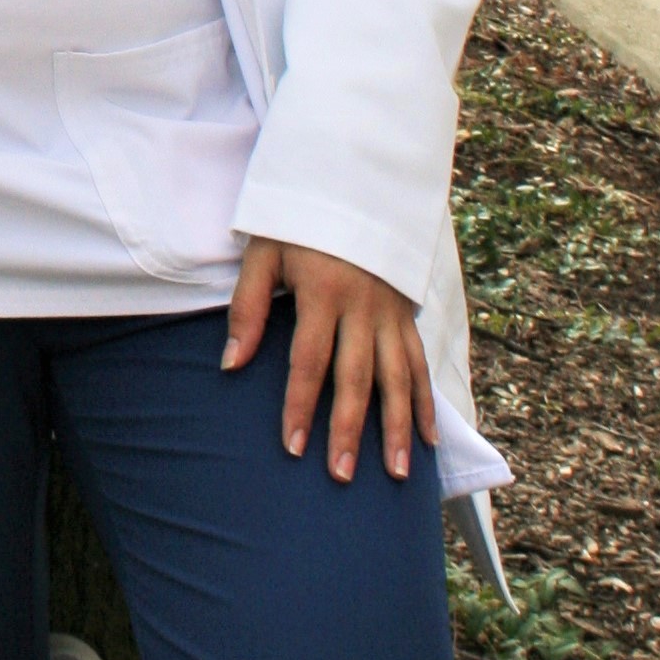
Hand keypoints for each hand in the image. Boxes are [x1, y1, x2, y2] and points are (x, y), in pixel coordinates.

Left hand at [223, 240, 435, 484]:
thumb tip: (231, 364)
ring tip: (396, 473)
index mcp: (323, 292)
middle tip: (340, 475)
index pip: (310, 361)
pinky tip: (428, 439)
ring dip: (397, 428)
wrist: (353, 185)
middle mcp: (362, 307)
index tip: (292, 446)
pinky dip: (425, 402)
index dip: (299, 405)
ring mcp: (390, 313)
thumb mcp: (264, 253)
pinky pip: (420, 363)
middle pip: (356, 378)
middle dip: (348, 430)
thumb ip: (248, 308)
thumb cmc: (298, 223)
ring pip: (397, 378)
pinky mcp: (406, 314)